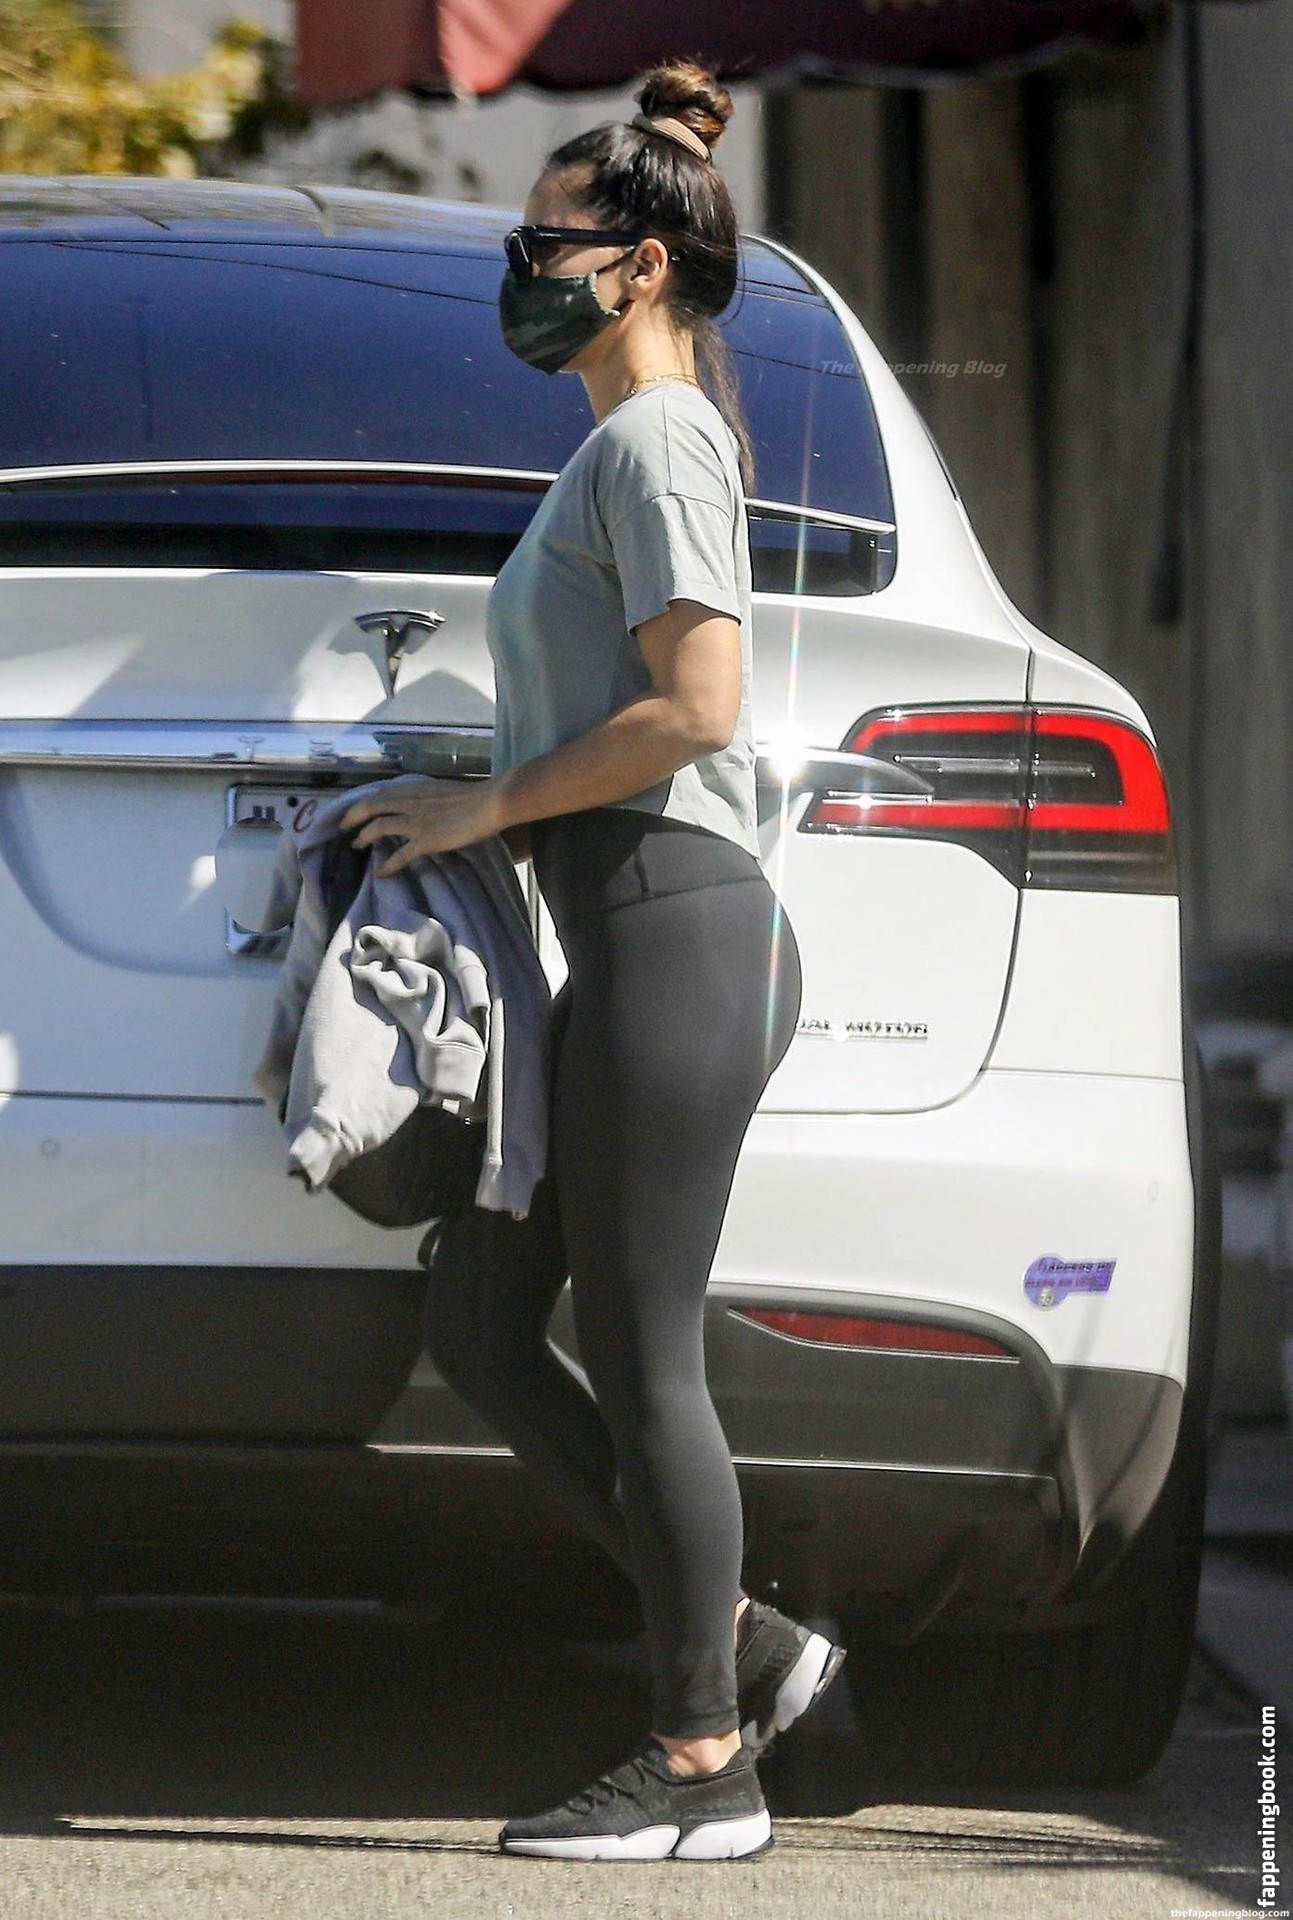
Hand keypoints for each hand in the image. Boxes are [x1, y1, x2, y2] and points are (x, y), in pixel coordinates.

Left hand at [340, 778, 506, 876]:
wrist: (489, 803)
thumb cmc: (474, 796)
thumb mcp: (442, 790)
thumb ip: (426, 797)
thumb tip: (419, 805)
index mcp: (414, 788)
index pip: (380, 793)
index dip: (364, 801)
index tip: (355, 808)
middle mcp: (409, 802)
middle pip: (370, 806)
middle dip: (352, 817)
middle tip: (343, 827)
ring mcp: (415, 821)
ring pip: (378, 827)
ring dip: (363, 837)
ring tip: (355, 846)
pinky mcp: (425, 840)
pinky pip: (399, 855)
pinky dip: (387, 866)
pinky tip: (380, 874)